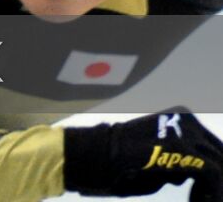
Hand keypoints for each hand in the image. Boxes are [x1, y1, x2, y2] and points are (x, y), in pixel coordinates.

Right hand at [64, 110, 222, 198]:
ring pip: (220, 165)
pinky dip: (213, 194)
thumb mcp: (158, 157)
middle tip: (200, 199)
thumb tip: (194, 174)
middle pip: (221, 155)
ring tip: (197, 201)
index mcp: (182, 118)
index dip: (215, 176)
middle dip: (217, 183)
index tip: (198, 196)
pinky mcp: (184, 151)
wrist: (101, 156)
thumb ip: (180, 161)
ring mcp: (187, 134)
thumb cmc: (123, 162)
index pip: (213, 149)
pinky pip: (214, 175)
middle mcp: (188, 121)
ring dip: (215, 190)